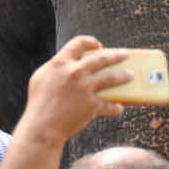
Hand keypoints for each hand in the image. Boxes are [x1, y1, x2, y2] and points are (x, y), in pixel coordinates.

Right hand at [16, 36, 131, 146]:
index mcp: (60, 63)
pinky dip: (115, 107)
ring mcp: (85, 88)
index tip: (98, 46)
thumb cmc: (38, 102)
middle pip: (102, 58)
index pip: (79, 43)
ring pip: (112, 78)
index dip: (90, 42)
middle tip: (125, 54)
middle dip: (117, 55)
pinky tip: (119, 108)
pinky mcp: (92, 105)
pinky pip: (110, 105)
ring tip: (131, 75)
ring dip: (124, 76)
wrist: (42, 125)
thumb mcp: (40, 77)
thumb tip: (66, 64)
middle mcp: (75, 72)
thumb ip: (55, 68)